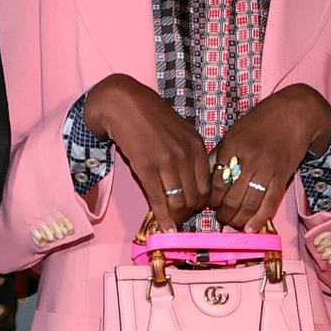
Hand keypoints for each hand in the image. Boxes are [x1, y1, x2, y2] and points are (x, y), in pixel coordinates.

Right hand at [82, 74, 210, 230]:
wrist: (124, 104)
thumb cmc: (151, 118)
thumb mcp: (180, 133)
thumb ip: (189, 155)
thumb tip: (192, 184)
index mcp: (197, 147)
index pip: (207, 186)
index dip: (200, 204)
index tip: (192, 211)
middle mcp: (185, 155)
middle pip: (195, 197)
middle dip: (188, 214)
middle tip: (180, 220)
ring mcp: (166, 162)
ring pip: (178, 202)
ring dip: (175, 218)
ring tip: (171, 224)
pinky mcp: (146, 167)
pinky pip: (158, 199)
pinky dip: (161, 216)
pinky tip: (162, 226)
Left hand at [208, 87, 330, 226]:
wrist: (295, 113)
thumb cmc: (261, 122)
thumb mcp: (234, 133)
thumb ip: (219, 155)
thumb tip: (204, 176)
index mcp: (231, 147)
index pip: (216, 183)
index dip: (211, 201)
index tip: (210, 206)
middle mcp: (248, 159)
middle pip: (231, 198)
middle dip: (224, 214)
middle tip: (222, 218)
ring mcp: (266, 169)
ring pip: (249, 204)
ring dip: (240, 219)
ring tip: (235, 223)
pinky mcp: (282, 176)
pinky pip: (269, 202)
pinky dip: (259, 218)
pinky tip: (251, 228)